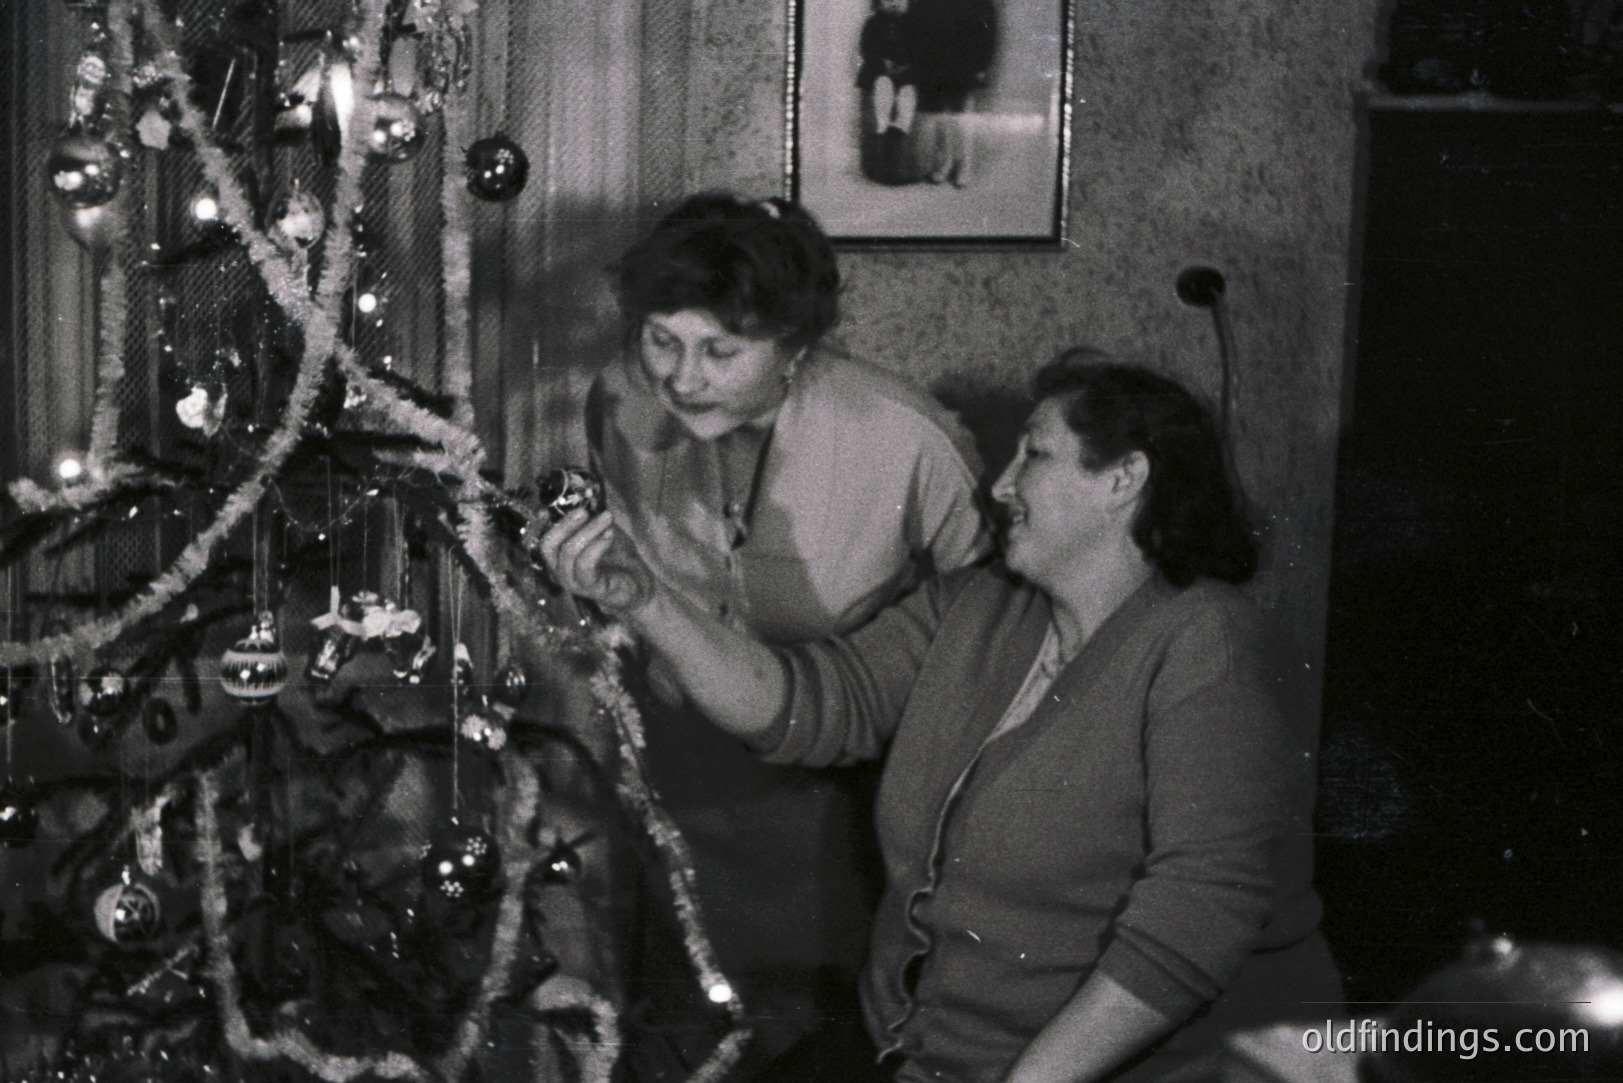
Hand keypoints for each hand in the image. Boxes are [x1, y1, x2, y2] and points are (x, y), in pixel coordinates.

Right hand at [536, 509, 653, 611]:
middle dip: (565, 524)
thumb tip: (583, 492)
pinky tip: (609, 535)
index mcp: (558, 556)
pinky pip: (585, 564)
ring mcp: (573, 581)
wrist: (638, 584)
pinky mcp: (590, 588)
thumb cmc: (618, 556)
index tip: (547, 509)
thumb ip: (591, 516)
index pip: (541, 540)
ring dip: (589, 530)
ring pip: (569, 552)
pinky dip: (597, 545)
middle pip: (548, 546)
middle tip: (583, 510)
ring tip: (607, 517)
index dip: (538, 524)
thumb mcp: (602, 531)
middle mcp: (559, 570)